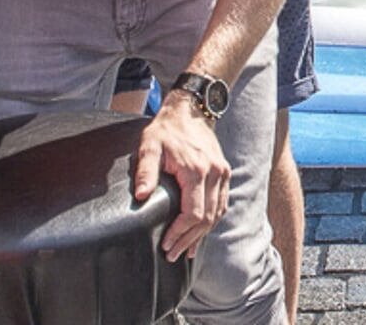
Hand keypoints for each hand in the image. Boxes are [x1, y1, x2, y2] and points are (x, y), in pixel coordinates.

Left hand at [134, 95, 231, 261]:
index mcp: (197, 170)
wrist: (190, 110)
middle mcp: (214, 173)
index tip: (166, 244)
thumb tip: (141, 196)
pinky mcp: (224, 173)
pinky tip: (201, 233)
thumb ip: (145, 171)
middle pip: (207, 218)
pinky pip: (221, 204)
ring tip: (186, 251)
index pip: (193, 213)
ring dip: (202, 235)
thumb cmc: (166, 129)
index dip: (180, 233)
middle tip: (172, 255)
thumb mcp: (149, 146)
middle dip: (189, 240)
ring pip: (217, 214)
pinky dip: (212, 222)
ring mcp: (222, 173)